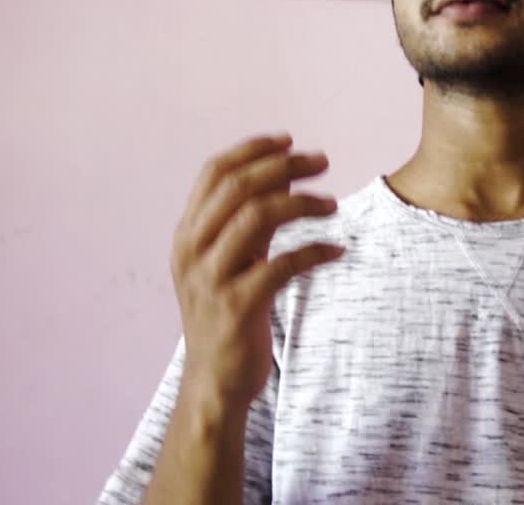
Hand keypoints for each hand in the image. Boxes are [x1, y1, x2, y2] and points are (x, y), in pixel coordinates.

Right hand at [169, 133, 343, 410]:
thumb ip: (245, 223)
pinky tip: (337, 249)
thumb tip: (284, 177)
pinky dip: (315, 251)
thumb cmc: (226, 316)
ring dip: (302, 203)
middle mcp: (192, 251)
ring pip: (258, 217)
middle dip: (285, 167)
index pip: (214, 173)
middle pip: (238, 187)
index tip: (289, 141)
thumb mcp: (226, 262)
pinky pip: (282, 265)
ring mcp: (212, 278)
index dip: (252, 150)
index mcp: (187, 234)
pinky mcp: (237, 306)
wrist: (213, 381)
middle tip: (323, 162)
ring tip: (333, 205)